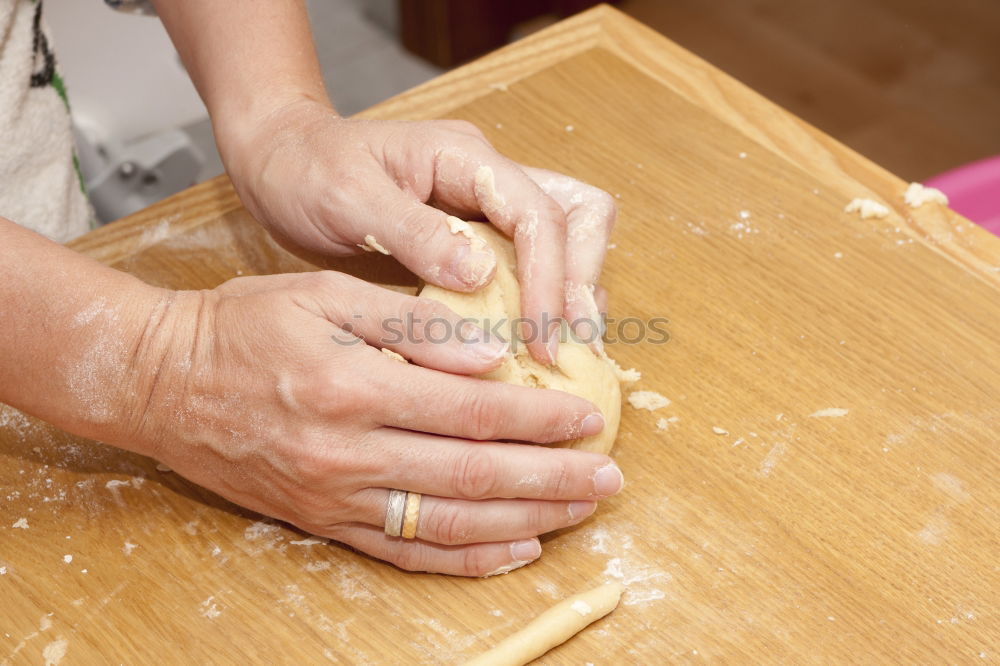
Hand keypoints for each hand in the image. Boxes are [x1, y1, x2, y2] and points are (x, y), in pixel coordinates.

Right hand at [121, 271, 622, 575]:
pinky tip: (516, 550)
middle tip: (609, 478)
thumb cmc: (243, 326)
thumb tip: (488, 354)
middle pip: (476, 473)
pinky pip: (406, 552)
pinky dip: (467, 558)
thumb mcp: (324, 294)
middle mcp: (350, 451)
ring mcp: (336, 497)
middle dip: (553, 478)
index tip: (589, 417)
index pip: (474, 409)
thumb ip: (409, 324)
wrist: (163, 383)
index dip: (540, 416)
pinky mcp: (323, 523)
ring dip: (526, 520)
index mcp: (355, 385)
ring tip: (580, 513)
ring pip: (452, 522)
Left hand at [218, 100, 616, 362]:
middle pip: (580, 216)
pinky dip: (542, 302)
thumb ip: (415, 232)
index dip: (551, 278)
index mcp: (465, 157)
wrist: (282, 164)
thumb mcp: (349, 198)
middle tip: (567, 347)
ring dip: (571, 294)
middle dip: (582, 281)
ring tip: (560, 353)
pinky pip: (531, 265)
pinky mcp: (477, 237)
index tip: (542, 339)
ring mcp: (488, 206)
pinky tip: (528, 344)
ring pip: (566, 241)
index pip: (539, 213)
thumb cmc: (306, 171)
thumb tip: (483, 275)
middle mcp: (490, 177)